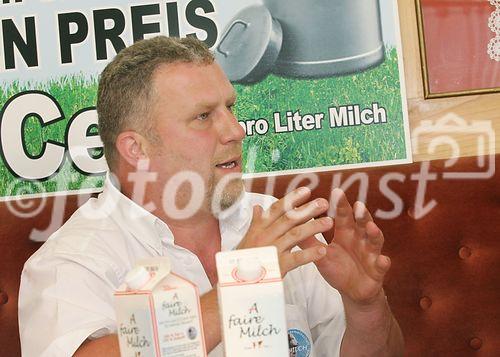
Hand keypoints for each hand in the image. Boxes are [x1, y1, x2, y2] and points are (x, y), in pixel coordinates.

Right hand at [238, 187, 332, 275]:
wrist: (238, 283)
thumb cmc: (243, 260)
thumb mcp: (246, 239)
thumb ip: (255, 223)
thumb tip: (258, 206)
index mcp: (258, 228)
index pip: (276, 209)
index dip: (292, 199)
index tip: (306, 190)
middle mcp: (265, 236)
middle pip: (289, 219)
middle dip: (307, 209)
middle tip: (323, 203)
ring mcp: (272, 250)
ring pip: (295, 235)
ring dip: (313, 227)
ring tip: (329, 222)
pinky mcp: (278, 266)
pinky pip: (297, 258)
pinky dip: (310, 254)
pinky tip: (323, 250)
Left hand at [301, 189, 390, 304]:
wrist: (354, 291)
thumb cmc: (338, 268)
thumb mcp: (322, 254)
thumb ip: (309, 240)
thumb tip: (291, 224)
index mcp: (346, 233)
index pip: (344, 216)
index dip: (341, 205)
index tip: (337, 191)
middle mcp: (360, 239)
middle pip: (361, 223)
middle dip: (361, 214)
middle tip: (357, 205)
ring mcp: (371, 253)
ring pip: (375, 240)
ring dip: (374, 233)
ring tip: (370, 226)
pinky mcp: (378, 269)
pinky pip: (382, 265)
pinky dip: (383, 262)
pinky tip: (383, 259)